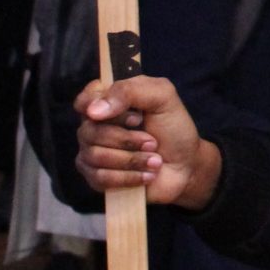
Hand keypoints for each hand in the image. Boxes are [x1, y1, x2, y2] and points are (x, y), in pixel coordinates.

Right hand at [73, 76, 220, 209]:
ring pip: (95, 155)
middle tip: (152, 141)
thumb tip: (93, 111)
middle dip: (127, 139)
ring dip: (132, 159)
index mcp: (108, 101)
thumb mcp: (162, 97)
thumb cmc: (173, 129)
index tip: (135, 117)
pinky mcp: (97, 177)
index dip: (103, 110)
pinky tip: (146, 175)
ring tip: (154, 160)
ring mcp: (92, 152)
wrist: (186, 165)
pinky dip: (128, 177)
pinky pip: (100, 178)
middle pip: (89, 130)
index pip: (84, 101)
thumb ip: (129, 91)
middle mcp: (95, 125)